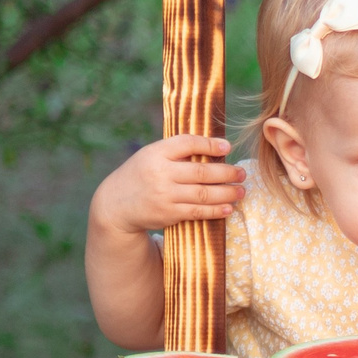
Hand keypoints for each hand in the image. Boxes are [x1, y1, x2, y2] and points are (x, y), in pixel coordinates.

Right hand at [91, 135, 242, 233]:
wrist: (115, 205)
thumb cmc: (141, 175)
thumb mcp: (151, 156)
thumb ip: (176, 151)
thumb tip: (216, 147)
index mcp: (156, 153)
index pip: (187, 143)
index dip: (209, 144)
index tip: (228, 147)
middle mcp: (160, 173)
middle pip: (202, 171)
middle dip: (227, 173)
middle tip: (242, 173)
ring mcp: (165, 195)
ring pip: (204, 193)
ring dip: (227, 193)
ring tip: (241, 191)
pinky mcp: (168, 214)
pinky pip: (198, 211)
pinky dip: (216, 210)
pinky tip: (228, 207)